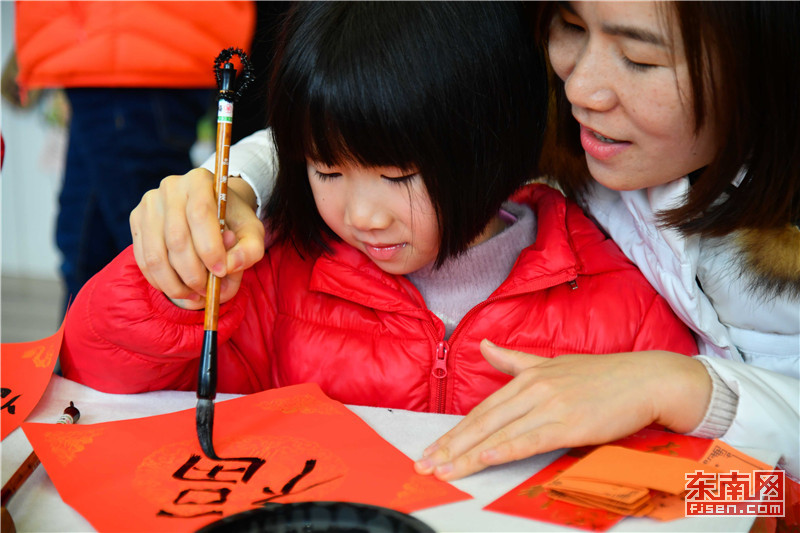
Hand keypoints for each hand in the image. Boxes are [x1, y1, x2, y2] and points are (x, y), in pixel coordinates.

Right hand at [130, 168, 265, 309]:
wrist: (211, 209)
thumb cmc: (233, 221)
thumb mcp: (252, 232)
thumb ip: (250, 250)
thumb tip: (230, 266)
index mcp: (200, 181)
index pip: (200, 215)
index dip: (210, 248)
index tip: (221, 272)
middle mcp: (170, 187)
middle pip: (176, 238)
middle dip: (193, 272)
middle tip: (207, 289)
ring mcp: (149, 203)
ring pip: (156, 254)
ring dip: (175, 283)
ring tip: (194, 294)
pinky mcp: (137, 220)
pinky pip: (143, 259)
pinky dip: (160, 281)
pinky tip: (178, 288)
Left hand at [414, 340, 710, 479]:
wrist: (645, 379)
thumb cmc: (602, 376)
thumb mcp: (552, 363)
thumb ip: (514, 361)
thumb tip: (484, 347)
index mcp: (527, 375)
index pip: (482, 409)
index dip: (455, 430)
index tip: (434, 447)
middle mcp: (533, 388)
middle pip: (483, 421)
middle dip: (451, 445)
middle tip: (426, 464)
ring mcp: (550, 405)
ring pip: (500, 433)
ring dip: (468, 455)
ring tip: (445, 470)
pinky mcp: (569, 423)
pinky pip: (528, 440)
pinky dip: (503, 450)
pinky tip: (483, 459)